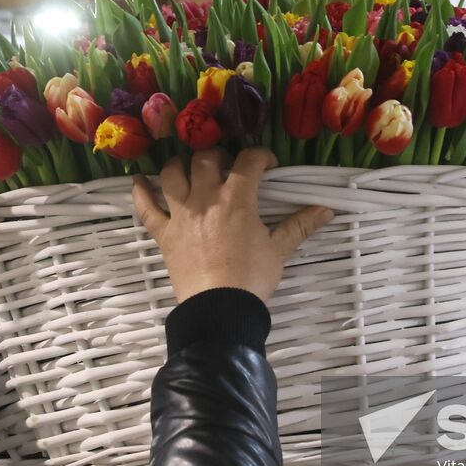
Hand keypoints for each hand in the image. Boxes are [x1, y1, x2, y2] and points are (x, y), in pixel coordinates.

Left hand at [132, 148, 332, 302]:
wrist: (219, 309)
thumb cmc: (251, 278)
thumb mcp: (279, 250)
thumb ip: (300, 225)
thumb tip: (327, 210)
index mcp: (237, 198)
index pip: (249, 161)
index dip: (261, 156)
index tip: (268, 165)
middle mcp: (205, 197)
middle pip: (205, 158)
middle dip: (218, 155)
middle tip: (227, 167)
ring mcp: (180, 213)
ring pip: (173, 174)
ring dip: (180, 164)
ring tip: (189, 167)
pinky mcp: (163, 233)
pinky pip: (146, 207)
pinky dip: (140, 191)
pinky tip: (137, 180)